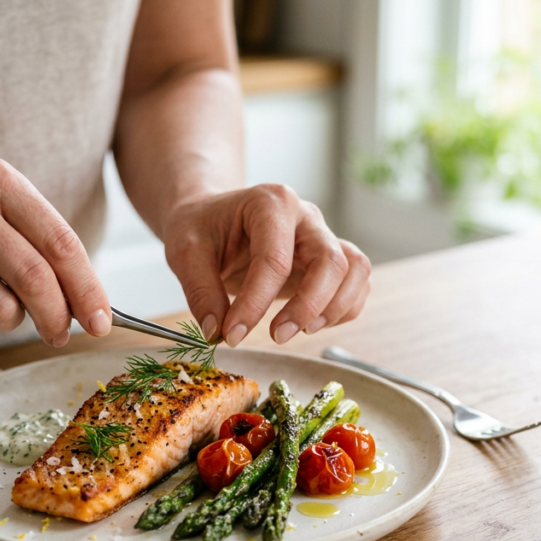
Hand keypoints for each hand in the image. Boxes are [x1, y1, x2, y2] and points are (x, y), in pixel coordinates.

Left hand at [161, 184, 370, 345]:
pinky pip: (356, 284)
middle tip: (277, 336)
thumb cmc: (202, 228)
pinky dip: (343, 309)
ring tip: (303, 331)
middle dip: (308, 306)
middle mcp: (306, 216)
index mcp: (270, 203)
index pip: (274, 259)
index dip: (256, 303)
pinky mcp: (330, 260)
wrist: (212, 218)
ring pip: (355, 270)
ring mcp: (323, 237)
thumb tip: (217, 332)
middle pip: (331, 261)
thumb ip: (201, 291)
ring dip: (336, 307)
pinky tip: (312, 324)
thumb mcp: (185, 251)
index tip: (233, 334)